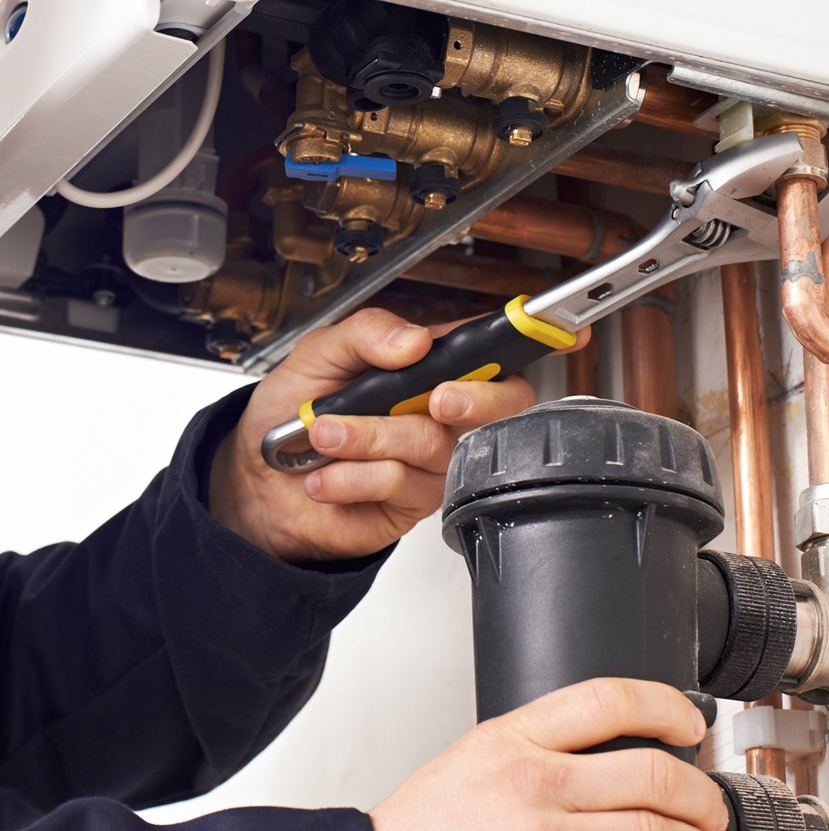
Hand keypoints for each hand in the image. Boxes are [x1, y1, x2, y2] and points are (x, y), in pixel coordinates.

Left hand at [209, 308, 582, 561]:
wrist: (257, 485)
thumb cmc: (290, 412)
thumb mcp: (317, 354)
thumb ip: (366, 334)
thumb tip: (415, 340)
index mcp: (426, 365)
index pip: (491, 347)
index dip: (536, 336)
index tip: (567, 328)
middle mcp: (439, 410)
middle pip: (502, 402)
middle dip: (474, 398)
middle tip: (434, 396)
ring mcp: (432, 458)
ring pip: (436, 443)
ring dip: (372, 438)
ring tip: (324, 433)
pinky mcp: (414, 502)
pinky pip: (405, 484)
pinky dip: (356, 476)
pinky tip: (327, 475)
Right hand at [370, 678, 727, 830]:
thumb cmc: (428, 822)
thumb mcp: (480, 753)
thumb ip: (541, 742)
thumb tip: (616, 747)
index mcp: (515, 737)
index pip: (608, 699)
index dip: (665, 706)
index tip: (689, 722)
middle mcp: (532, 784)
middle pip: (649, 774)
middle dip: (700, 795)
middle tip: (710, 807)